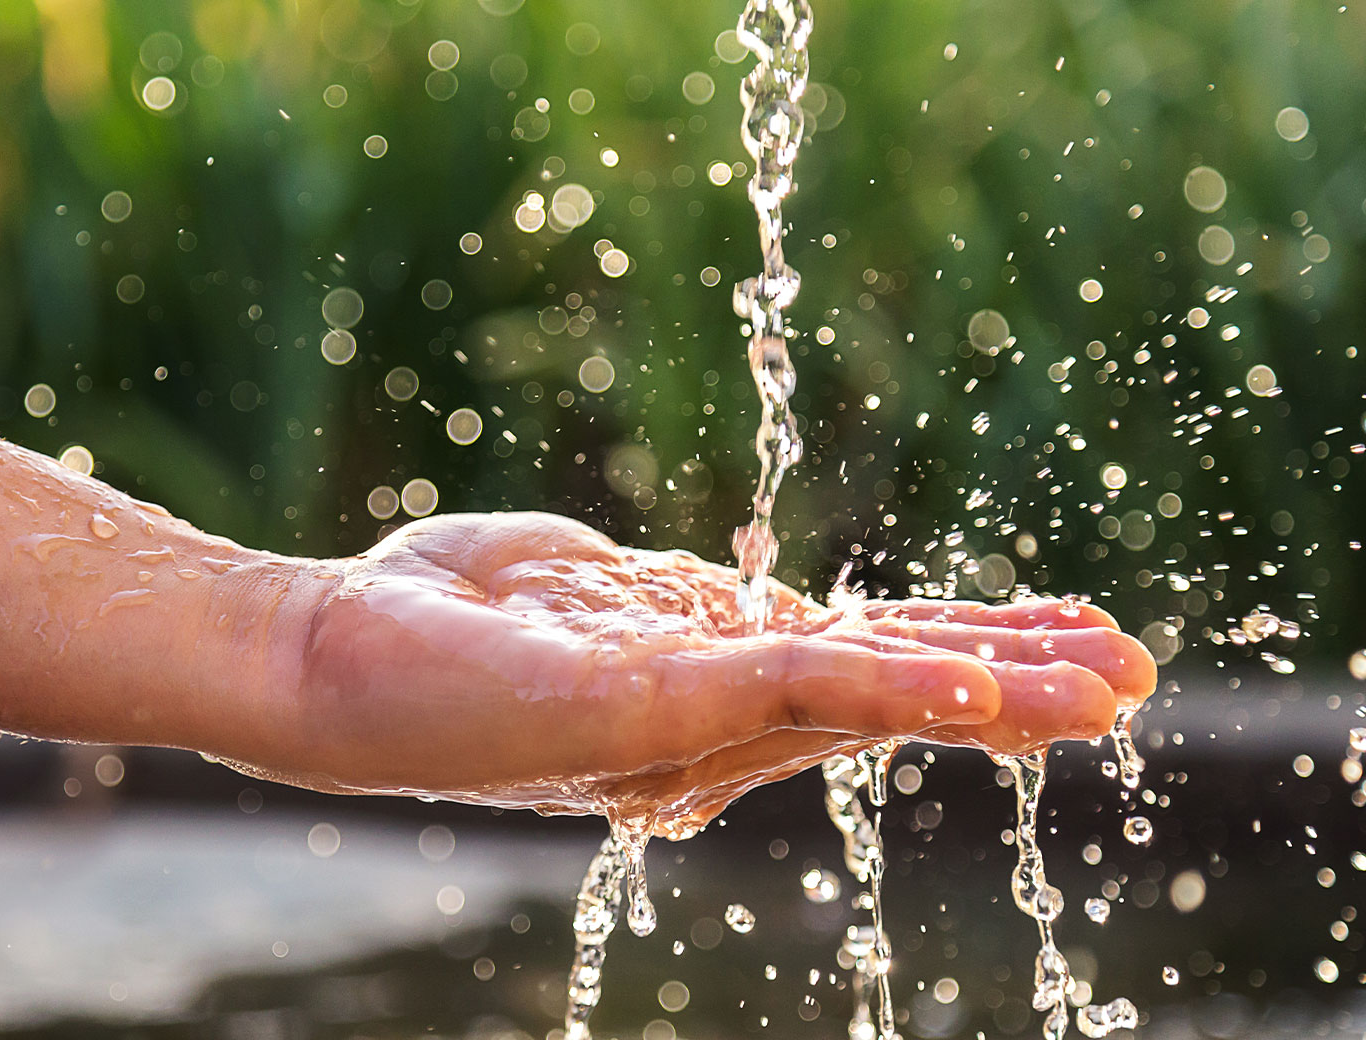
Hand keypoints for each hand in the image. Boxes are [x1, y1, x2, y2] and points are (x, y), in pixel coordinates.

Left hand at [273, 512, 1153, 837]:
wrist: (321, 655)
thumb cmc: (429, 616)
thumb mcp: (575, 590)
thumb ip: (661, 598)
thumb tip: (730, 593)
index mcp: (693, 686)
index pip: (848, 668)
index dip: (950, 652)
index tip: (1047, 635)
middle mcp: (702, 724)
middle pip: (878, 698)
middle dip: (1005, 684)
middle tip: (1127, 677)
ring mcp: (680, 724)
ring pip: (861, 703)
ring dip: (988, 694)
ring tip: (1103, 691)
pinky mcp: (646, 709)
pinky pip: (791, 693)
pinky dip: (892, 692)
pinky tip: (979, 693)